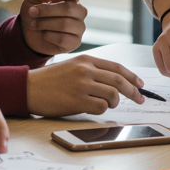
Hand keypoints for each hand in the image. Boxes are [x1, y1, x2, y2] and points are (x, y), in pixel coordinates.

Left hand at [19, 0, 87, 54]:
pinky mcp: (74, 42)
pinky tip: (44, 34)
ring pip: (65, 24)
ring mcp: (79, 28)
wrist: (29, 34)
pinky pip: (63, 39)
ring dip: (45, 23)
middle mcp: (79, 12)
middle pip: (70, 8)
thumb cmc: (34, 13)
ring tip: (34, 24)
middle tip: (32, 11)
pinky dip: (49, 36)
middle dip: (48, 10)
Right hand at [26, 55, 143, 116]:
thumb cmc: (50, 80)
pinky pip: (101, 107)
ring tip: (108, 105)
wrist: (29, 87)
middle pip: (119, 81)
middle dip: (133, 92)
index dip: (132, 76)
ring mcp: (82, 85)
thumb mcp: (71, 66)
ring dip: (115, 102)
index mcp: (86, 60)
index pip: (117, 67)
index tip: (140, 84)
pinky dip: (101, 110)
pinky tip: (92, 108)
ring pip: (113, 95)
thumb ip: (91, 70)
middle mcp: (86, 70)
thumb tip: (114, 82)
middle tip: (140, 100)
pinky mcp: (77, 100)